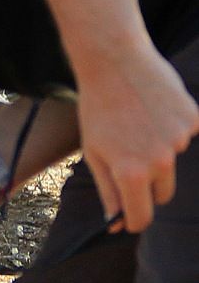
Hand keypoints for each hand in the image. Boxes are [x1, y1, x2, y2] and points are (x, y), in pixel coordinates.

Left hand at [75, 43, 198, 232]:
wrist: (113, 60)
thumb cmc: (97, 107)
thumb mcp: (93, 151)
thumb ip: (107, 190)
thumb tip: (116, 222)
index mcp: (132, 173)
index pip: (142, 216)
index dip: (134, 220)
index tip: (129, 218)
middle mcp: (161, 161)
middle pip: (162, 194)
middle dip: (146, 186)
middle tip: (127, 158)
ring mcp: (180, 140)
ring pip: (172, 161)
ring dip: (158, 150)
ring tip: (136, 121)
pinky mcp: (193, 120)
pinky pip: (184, 134)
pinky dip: (171, 126)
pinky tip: (153, 107)